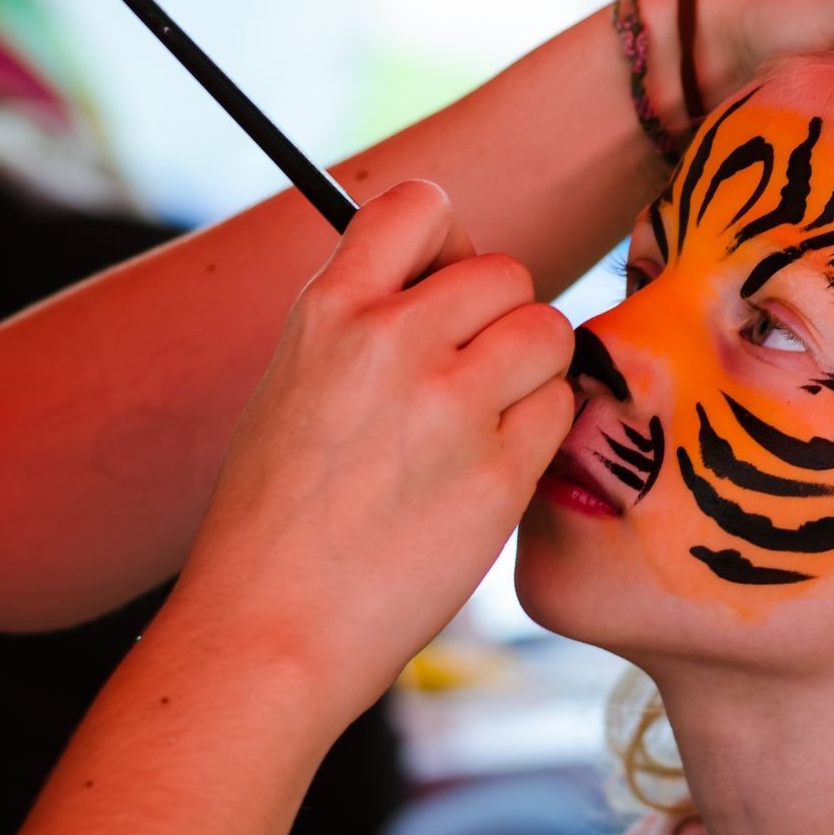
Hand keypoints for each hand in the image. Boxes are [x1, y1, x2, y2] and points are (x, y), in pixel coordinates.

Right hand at [163, 181, 574, 724]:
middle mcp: (392, 341)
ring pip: (549, 333)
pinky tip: (489, 475)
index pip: (421, 206)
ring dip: (533, 375)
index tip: (443, 291)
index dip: (450, 245)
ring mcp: (451, 406)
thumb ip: (366, 329)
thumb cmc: (276, 522)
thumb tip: (450, 290)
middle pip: (506, 275)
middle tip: (471, 384)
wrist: (271, 629)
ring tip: (484, 429)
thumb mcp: (295, 388)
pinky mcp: (500, 473)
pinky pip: (562, 411)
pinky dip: (541, 437)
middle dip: (502, 323)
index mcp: (329, 312)